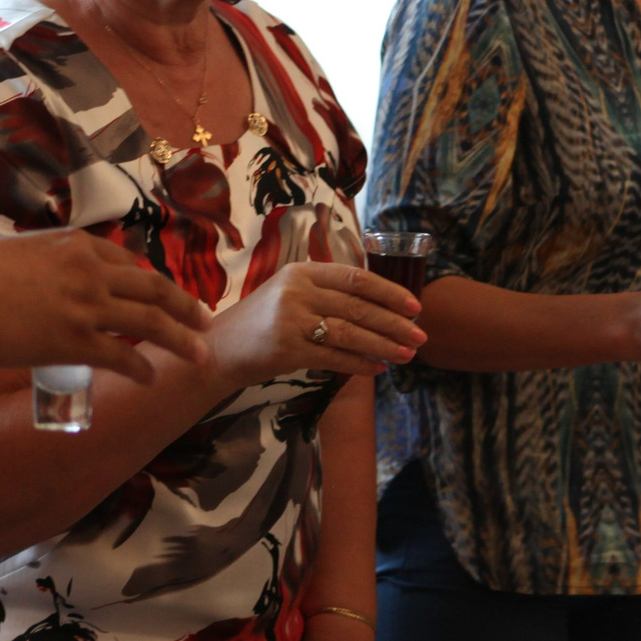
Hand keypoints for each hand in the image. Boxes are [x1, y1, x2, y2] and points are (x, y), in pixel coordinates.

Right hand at [0, 230, 212, 374]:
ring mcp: (87, 307)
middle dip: (185, 307)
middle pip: (154, 289)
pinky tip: (150, 380)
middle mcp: (91, 272)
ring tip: (200, 356)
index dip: (151, 282)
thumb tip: (33, 279)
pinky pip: (121, 357)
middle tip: (206, 321)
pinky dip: (141, 370)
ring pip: (151, 323)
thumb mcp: (15, 253)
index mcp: (76, 246)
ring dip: (181, 341)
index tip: (167, 293)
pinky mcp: (75, 341)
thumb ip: (38, 264)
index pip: (127, 263)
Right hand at [209, 261, 422, 386]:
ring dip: (383, 344)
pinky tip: (378, 368)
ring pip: (350, 332)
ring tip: (407, 355)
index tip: (415, 306)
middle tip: (420, 336)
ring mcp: (291, 319)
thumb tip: (379, 305)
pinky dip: (360, 363)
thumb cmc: (262, 322)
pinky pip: (334, 356)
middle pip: (358, 306)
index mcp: (303, 271)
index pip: (356, 278)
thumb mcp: (290, 293)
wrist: (220, 349)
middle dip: (394, 322)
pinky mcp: (287, 348)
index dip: (390, 292)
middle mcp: (297, 291)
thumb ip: (327, 292)